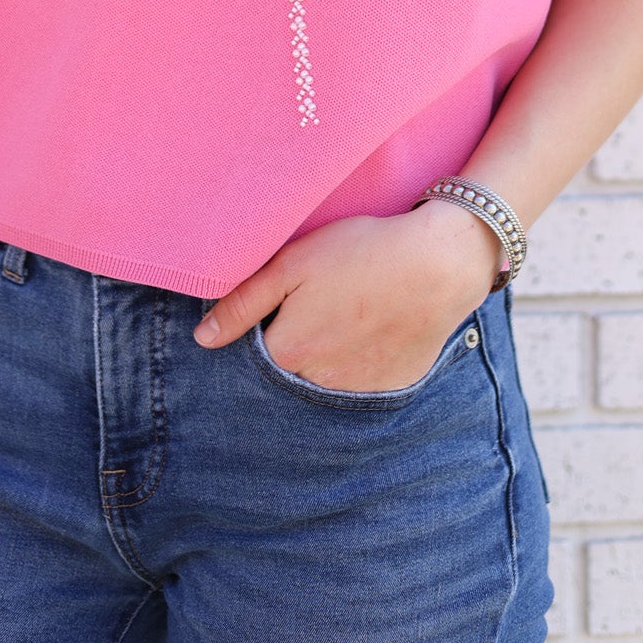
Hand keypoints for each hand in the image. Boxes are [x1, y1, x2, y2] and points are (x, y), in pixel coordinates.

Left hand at [192, 202, 503, 393]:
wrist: (439, 263)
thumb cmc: (362, 252)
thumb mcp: (293, 263)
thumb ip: (244, 303)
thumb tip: (203, 339)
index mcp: (288, 352)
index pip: (257, 346)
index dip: (270, 315)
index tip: (289, 291)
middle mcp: (319, 383)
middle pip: (292, 361)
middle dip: (299, 332)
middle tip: (325, 294)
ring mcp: (359, 389)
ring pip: (327, 371)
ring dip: (330, 346)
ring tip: (351, 303)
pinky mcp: (392, 385)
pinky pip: (364, 376)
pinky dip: (364, 354)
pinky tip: (375, 321)